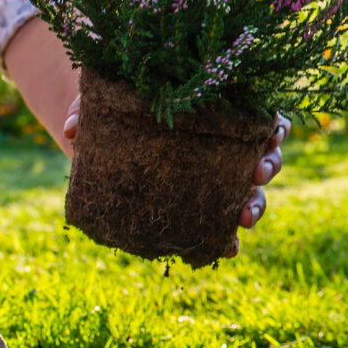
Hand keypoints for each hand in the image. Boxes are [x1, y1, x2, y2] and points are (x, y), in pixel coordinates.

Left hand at [64, 102, 289, 256]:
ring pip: (252, 190)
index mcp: (219, 107)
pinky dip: (229, 238)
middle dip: (269, 164)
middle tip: (258, 173)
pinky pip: (221, 223)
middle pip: (265, 152)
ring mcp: (217, 175)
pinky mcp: (199, 203)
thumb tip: (74, 130)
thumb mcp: (107, 98)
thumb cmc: (118, 103)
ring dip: (256, 204)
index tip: (270, 133)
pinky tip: (228, 249)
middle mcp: (227, 142)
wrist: (105, 133)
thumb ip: (91, 107)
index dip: (272, 123)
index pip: (260, 112)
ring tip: (244, 217)